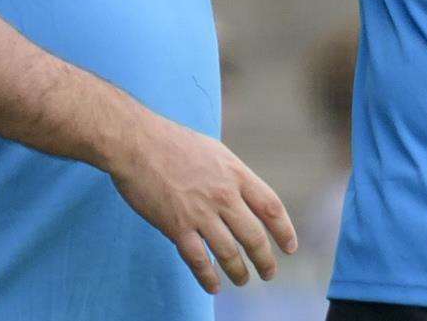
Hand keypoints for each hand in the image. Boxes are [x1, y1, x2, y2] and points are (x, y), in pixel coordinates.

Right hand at [105, 109, 296, 293]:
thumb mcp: (214, 151)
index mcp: (235, 173)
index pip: (271, 207)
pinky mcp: (176, 226)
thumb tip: (243, 193)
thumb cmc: (172, 142)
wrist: (136, 142)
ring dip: (239, 272)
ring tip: (243, 280)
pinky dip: (208, 277)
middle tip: (269, 272)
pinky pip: (198, 260)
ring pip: (229, 252)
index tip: (289, 247)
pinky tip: (214, 285)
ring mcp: (200, 212)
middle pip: (254, 236)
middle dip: (265, 260)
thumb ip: (231, 175)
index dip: (284, 231)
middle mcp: (223, 194)